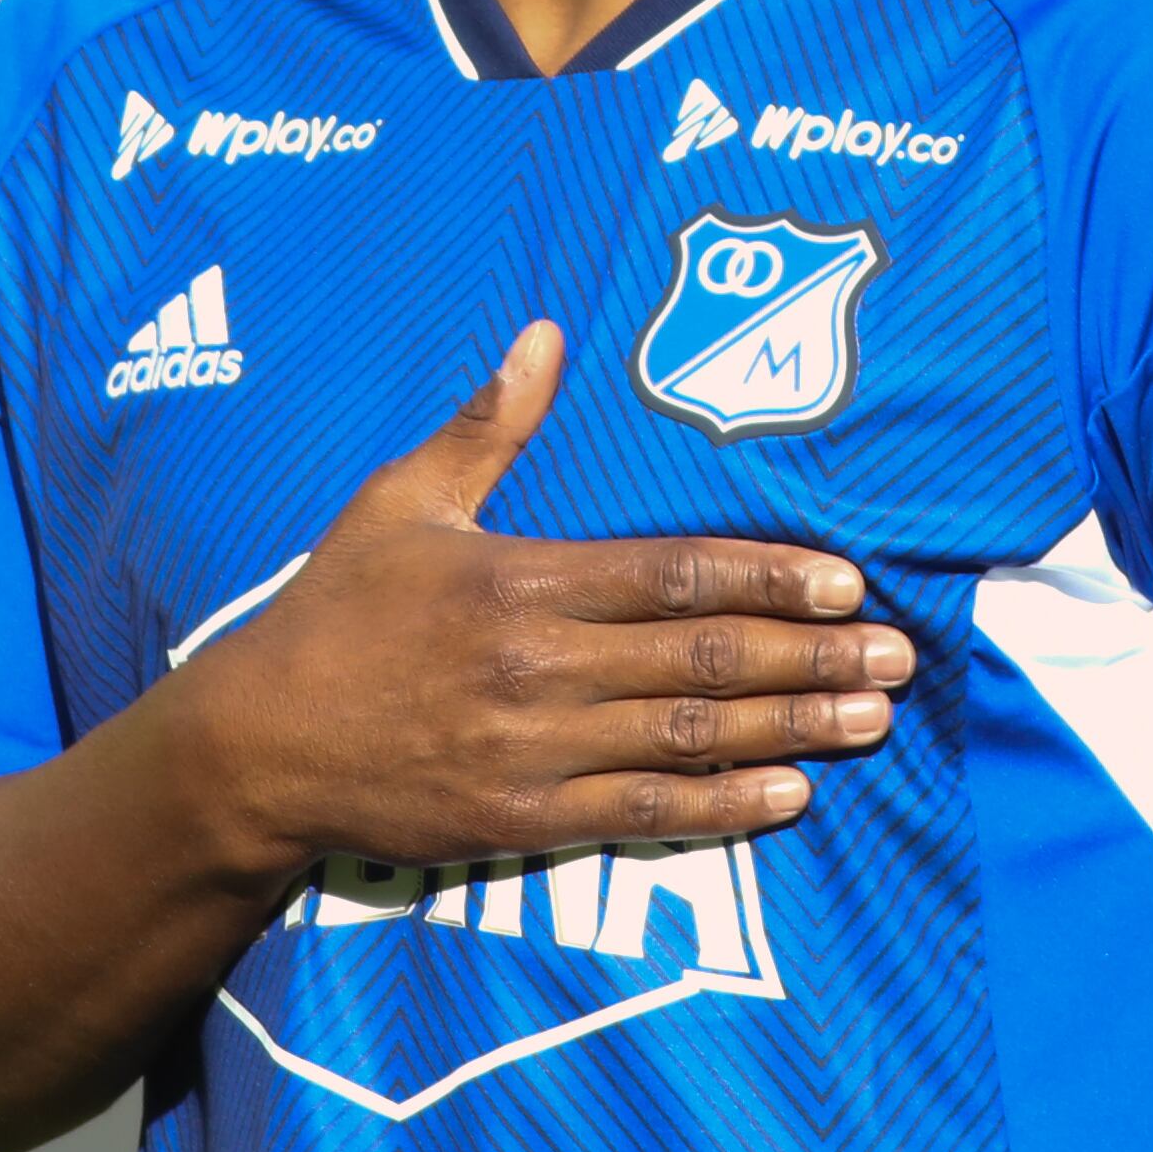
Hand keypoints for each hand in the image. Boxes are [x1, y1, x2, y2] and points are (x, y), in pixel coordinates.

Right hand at [167, 320, 914, 882]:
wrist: (256, 747)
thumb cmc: (333, 612)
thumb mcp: (398, 502)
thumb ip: (484, 425)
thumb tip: (545, 333)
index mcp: (517, 580)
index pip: (671, 577)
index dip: (768, 579)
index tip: (847, 579)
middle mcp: (536, 666)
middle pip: (702, 661)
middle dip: (810, 656)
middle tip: (896, 655)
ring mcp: (533, 749)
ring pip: (689, 738)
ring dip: (791, 728)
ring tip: (870, 718)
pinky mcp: (522, 818)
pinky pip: (645, 813)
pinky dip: (726, 806)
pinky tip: (792, 792)